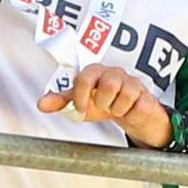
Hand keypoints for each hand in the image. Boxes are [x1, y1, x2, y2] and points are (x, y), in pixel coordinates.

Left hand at [37, 64, 171, 147]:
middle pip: (109, 85)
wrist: (128, 112)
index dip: (82, 94)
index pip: (87, 76)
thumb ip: (61, 102)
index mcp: (96, 73)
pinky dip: (131, 114)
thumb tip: (41, 104)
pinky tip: (129, 110)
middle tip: (103, 106)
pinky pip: (138, 107)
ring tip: (116, 108)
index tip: (81, 107)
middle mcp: (115, 73)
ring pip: (125, 96)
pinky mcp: (146, 95)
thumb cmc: (103, 103)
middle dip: (104, 102)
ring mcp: (133, 83)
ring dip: (117, 109)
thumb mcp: (80, 103)